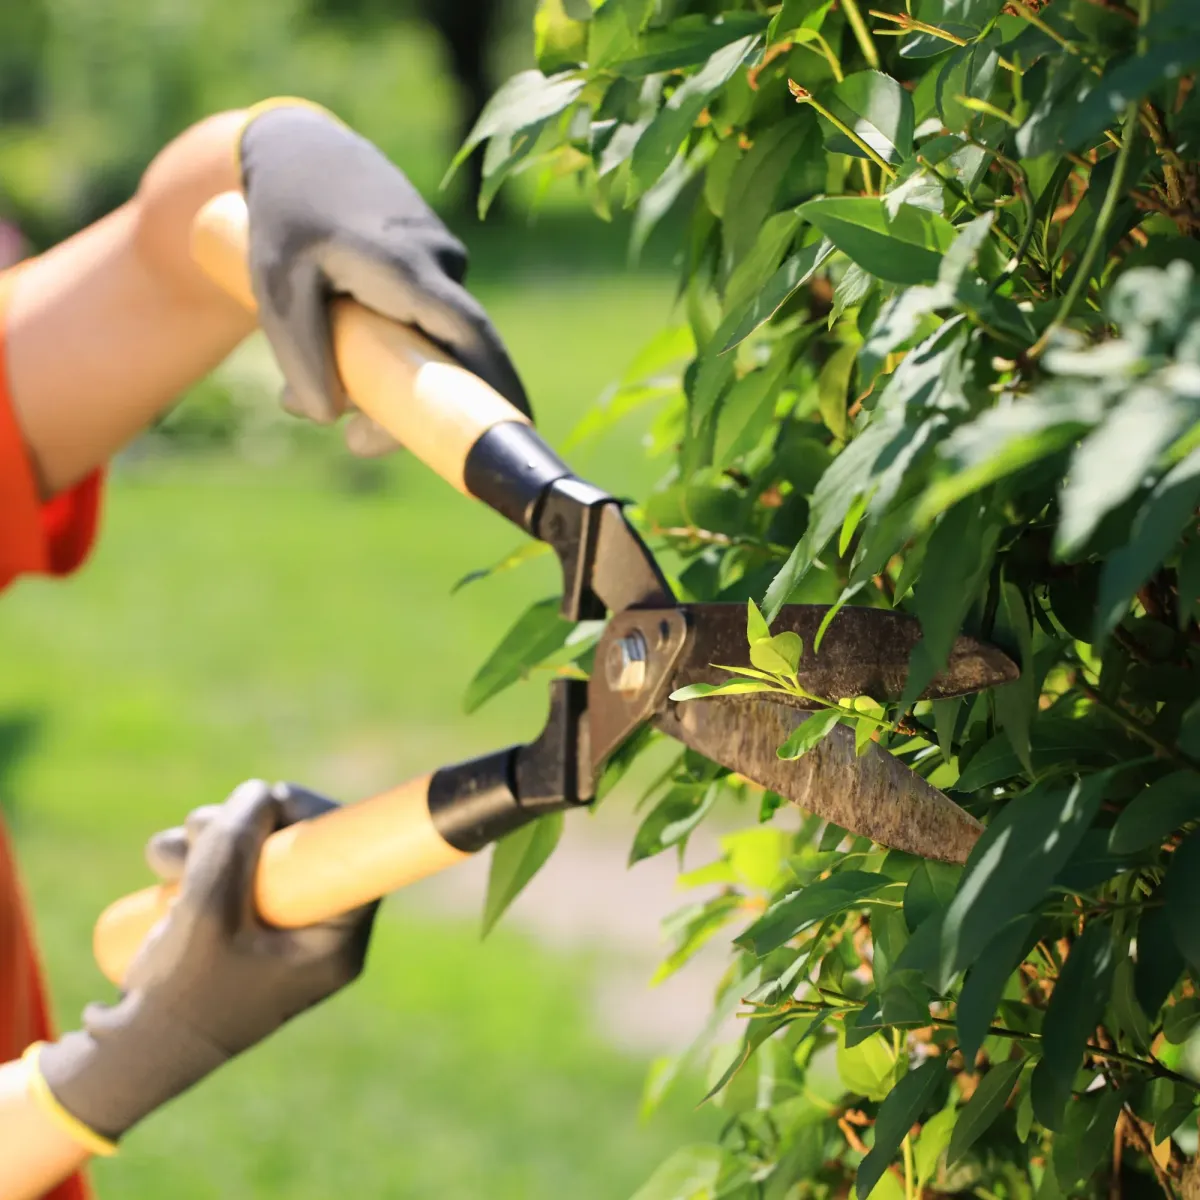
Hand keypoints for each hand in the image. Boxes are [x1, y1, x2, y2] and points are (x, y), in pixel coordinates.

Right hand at [38, 780, 377, 1140]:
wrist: (133, 1054)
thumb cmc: (181, 995)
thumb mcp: (207, 911)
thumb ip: (235, 845)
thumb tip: (261, 792)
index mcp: (333, 942)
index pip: (353, 860)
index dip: (317, 817)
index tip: (276, 800)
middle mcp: (314, 933)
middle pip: (302, 848)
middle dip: (246, 826)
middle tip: (198, 827)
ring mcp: (277, 929)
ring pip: (260, 854)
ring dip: (211, 838)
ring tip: (164, 858)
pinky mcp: (242, 926)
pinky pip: (233, 874)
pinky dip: (199, 860)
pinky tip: (164, 868)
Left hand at [239, 102, 529, 455]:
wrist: (301, 146)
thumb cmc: (286, 214)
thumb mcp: (276, 284)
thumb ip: (300, 353)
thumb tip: (325, 417)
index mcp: (409, 267)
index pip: (472, 335)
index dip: (499, 385)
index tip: (521, 428)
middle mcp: (439, 265)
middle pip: (453, 356)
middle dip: (420, 409)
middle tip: (357, 442)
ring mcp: (440, 265)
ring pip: (430, 344)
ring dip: (386, 380)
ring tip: (312, 392)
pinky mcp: (430, 271)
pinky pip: (421, 325)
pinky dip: (387, 352)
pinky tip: (334, 352)